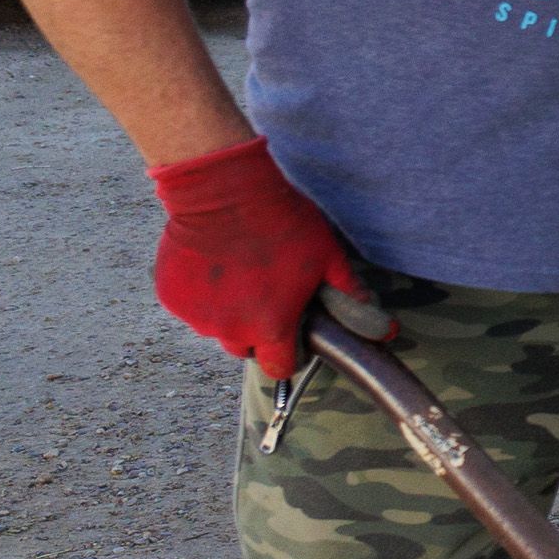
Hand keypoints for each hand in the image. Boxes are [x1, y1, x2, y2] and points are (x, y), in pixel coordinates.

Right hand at [150, 134, 371, 376]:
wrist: (224, 191)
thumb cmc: (282, 223)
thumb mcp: (328, 258)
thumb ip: (351, 298)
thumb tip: (388, 330)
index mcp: (270, 327)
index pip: (280, 367)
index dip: (289, 354)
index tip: (293, 335)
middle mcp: (230, 330)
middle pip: (245, 348)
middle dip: (257, 330)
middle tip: (266, 294)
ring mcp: (197, 315)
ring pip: (216, 327)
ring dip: (227, 311)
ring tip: (239, 273)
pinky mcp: (171, 297)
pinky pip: (190, 307)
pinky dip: (200, 295)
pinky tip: (213, 265)